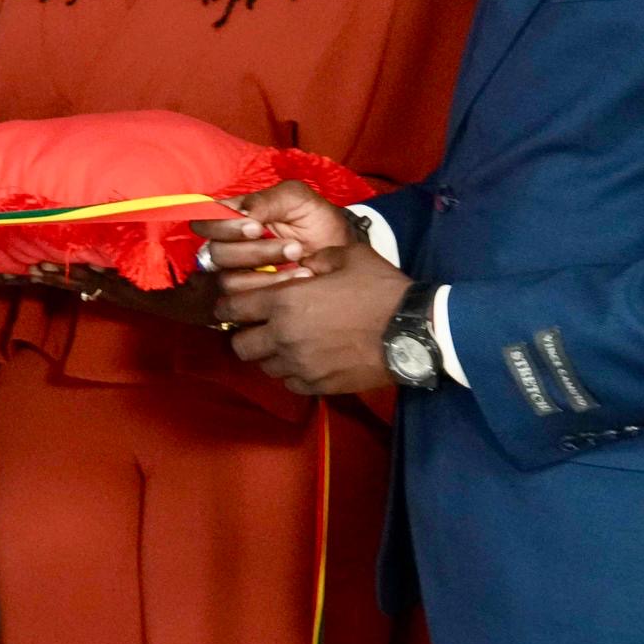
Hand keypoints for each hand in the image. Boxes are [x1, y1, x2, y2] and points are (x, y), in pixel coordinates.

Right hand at [192, 182, 358, 289]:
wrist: (342, 250)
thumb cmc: (316, 220)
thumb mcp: (296, 199)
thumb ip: (266, 200)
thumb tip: (242, 214)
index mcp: (232, 218)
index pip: (205, 221)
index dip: (222, 226)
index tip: (256, 226)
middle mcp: (228, 246)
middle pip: (216, 253)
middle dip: (255, 251)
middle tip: (293, 247)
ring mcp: (238, 275)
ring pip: (229, 280)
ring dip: (267, 274)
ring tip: (301, 263)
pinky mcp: (250, 298)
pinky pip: (247, 301)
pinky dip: (276, 289)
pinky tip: (302, 278)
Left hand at [216, 240, 408, 395]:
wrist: (414, 331)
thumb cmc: (380, 289)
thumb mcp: (346, 258)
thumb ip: (314, 259)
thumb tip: (300, 264)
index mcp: (284, 302)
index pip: (230, 308)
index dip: (229, 306)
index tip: (237, 305)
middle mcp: (284, 336)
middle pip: (239, 345)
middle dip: (246, 335)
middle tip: (262, 327)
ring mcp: (300, 365)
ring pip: (264, 367)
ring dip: (270, 355)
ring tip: (288, 344)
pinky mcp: (319, 385)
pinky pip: (290, 383)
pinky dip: (293, 373)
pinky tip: (307, 361)